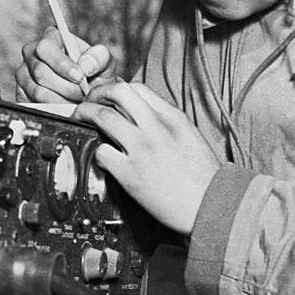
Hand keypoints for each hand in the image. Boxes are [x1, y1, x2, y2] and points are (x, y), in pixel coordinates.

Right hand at [16, 26, 117, 101]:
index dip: (61, 64)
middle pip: (41, 73)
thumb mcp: (104, 62)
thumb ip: (99, 57)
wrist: (90, 95)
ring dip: (61, 100)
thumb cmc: (95, 74)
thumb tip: (84, 65)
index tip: (79, 77)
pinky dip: (53, 109)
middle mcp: (32, 54)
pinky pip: (33, 104)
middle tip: (82, 94)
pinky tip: (66, 107)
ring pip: (37, 91)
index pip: (46, 48)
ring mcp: (24, 75)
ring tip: (77, 101)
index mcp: (50, 38)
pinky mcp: (21, 94)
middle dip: (65, 87)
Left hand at [73, 82, 220, 234]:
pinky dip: (96, 152)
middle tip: (87, 102)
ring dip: (86, 114)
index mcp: (173, 117)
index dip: (116, 89)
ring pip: (103, 116)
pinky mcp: (131, 173)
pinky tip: (101, 158)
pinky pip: (102, 152)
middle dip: (96, 93)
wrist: (213, 206)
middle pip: (117, 92)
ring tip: (80, 120)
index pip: (137, 88)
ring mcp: (142, 149)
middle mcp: (156, 127)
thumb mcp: (189, 136)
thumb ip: (166, 122)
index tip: (107, 97)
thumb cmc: (203, 177)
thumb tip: (139, 112)